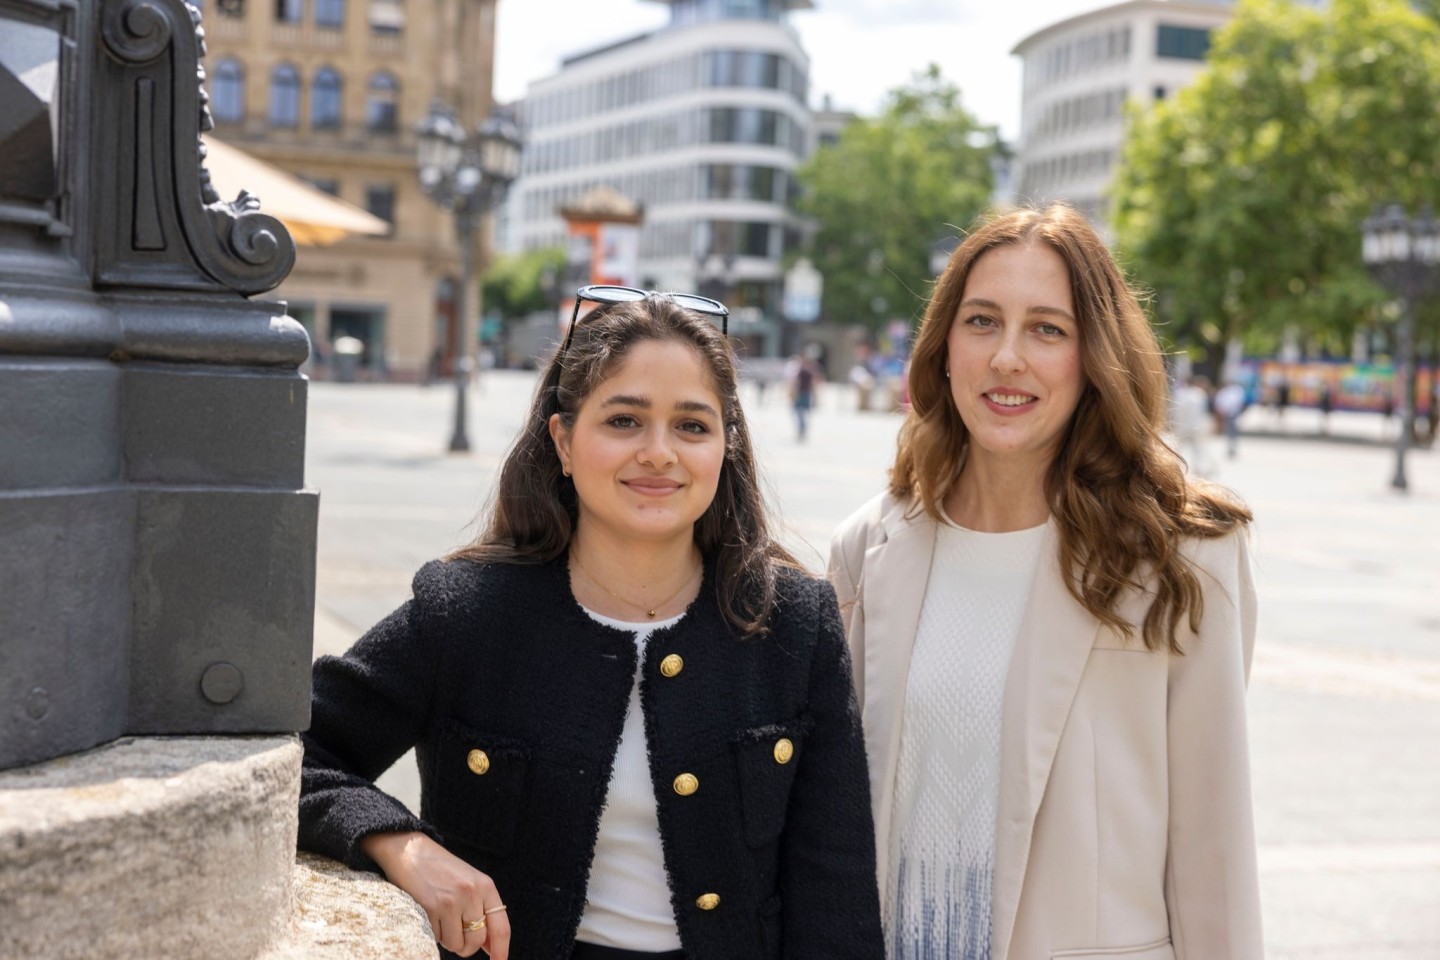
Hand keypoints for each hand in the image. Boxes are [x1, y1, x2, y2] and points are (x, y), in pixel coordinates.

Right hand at [361, 831, 510, 959]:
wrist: (410, 850)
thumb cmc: (440, 869)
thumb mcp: (469, 882)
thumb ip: (482, 909)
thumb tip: (491, 946)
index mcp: (485, 886)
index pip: (501, 927)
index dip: (501, 951)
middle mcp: (471, 893)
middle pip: (476, 941)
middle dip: (466, 947)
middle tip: (456, 936)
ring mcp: (451, 900)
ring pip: (455, 944)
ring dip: (447, 940)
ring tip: (440, 919)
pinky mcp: (430, 907)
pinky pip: (436, 937)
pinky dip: (432, 932)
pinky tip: (429, 913)